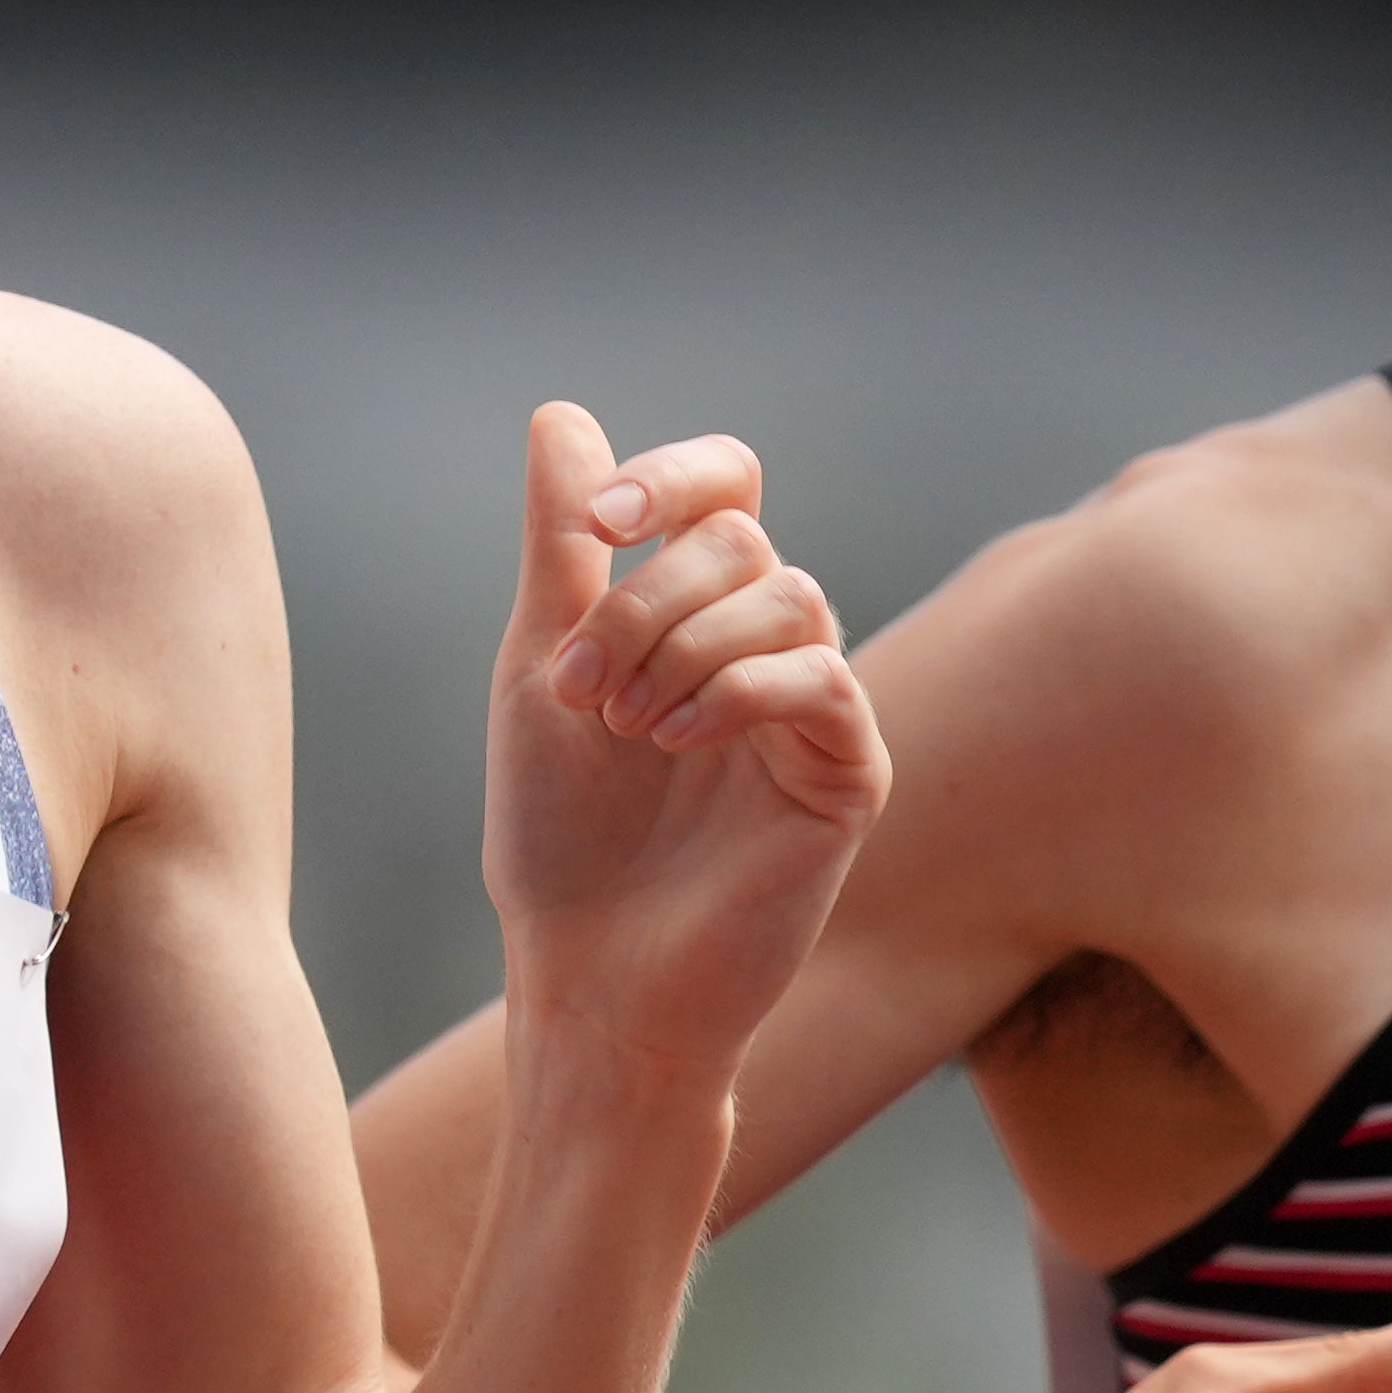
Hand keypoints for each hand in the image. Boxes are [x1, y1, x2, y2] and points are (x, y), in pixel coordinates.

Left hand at [487, 406, 891, 1088]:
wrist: (590, 977)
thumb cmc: (562, 838)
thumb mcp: (541, 670)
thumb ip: (560, 550)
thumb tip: (559, 414)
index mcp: (700, 613)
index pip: (727, 486)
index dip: (668, 479)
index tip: (599, 528)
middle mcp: (770, 647)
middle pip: (741, 538)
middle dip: (643, 601)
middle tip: (582, 694)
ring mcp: (816, 711)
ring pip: (790, 594)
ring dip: (684, 648)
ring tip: (627, 730)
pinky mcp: (850, 777)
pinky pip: (824, 679)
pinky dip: (739, 691)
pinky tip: (677, 744)